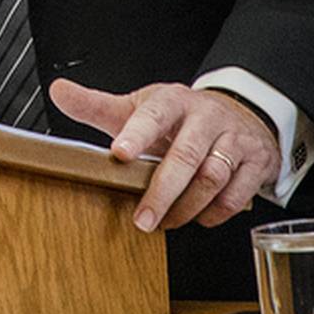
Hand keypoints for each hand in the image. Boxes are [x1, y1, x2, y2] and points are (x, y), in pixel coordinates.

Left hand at [50, 78, 278, 232]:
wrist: (238, 113)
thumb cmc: (178, 117)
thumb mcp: (138, 107)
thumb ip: (97, 106)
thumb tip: (58, 91)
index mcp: (172, 100)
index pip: (154, 114)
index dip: (136, 133)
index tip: (118, 153)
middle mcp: (205, 117)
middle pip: (185, 155)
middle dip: (162, 191)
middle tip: (141, 219)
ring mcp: (233, 139)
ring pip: (212, 177)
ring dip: (186, 206)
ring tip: (164, 222)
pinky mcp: (255, 162)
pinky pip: (236, 194)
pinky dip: (215, 212)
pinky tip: (198, 218)